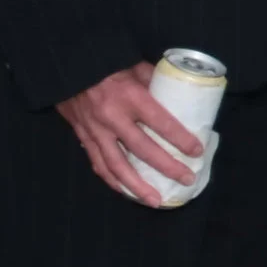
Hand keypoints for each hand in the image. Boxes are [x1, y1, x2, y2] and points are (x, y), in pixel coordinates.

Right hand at [57, 63, 201, 204]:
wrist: (69, 68)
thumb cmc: (109, 65)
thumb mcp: (137, 66)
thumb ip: (157, 82)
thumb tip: (181, 96)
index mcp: (130, 97)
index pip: (161, 122)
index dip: (180, 139)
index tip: (197, 151)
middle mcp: (113, 118)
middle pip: (143, 149)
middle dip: (166, 167)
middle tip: (186, 179)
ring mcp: (95, 131)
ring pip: (117, 165)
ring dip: (137, 186)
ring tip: (156, 200)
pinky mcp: (83, 137)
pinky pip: (99, 164)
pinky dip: (113, 180)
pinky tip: (126, 191)